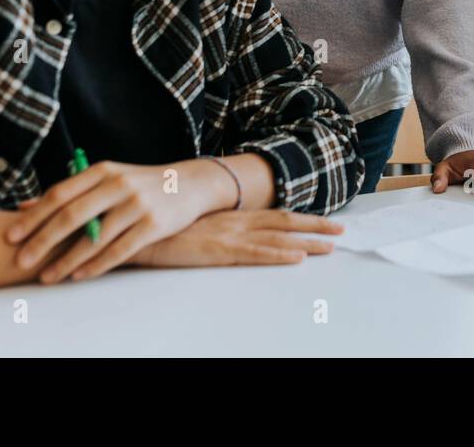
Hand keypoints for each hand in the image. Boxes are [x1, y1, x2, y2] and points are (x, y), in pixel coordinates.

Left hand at [6, 160, 219, 283]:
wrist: (190, 184)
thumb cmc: (141, 184)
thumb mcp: (107, 178)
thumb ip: (70, 191)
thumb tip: (25, 205)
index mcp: (103, 170)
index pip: (60, 194)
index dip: (33, 216)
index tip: (10, 236)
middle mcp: (119, 184)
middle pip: (72, 215)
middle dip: (42, 241)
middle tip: (21, 261)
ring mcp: (138, 204)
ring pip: (94, 238)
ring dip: (66, 261)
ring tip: (47, 277)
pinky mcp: (154, 224)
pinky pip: (119, 250)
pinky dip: (96, 265)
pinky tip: (79, 276)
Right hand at [133, 209, 343, 266]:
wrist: (132, 227)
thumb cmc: (160, 227)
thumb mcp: (192, 223)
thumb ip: (212, 226)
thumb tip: (224, 231)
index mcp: (230, 215)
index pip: (273, 215)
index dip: (300, 218)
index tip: (323, 220)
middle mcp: (235, 221)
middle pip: (284, 222)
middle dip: (315, 227)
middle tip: (342, 230)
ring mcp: (228, 235)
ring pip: (277, 238)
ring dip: (306, 242)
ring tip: (331, 247)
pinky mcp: (218, 251)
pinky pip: (255, 254)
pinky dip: (278, 255)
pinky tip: (297, 258)